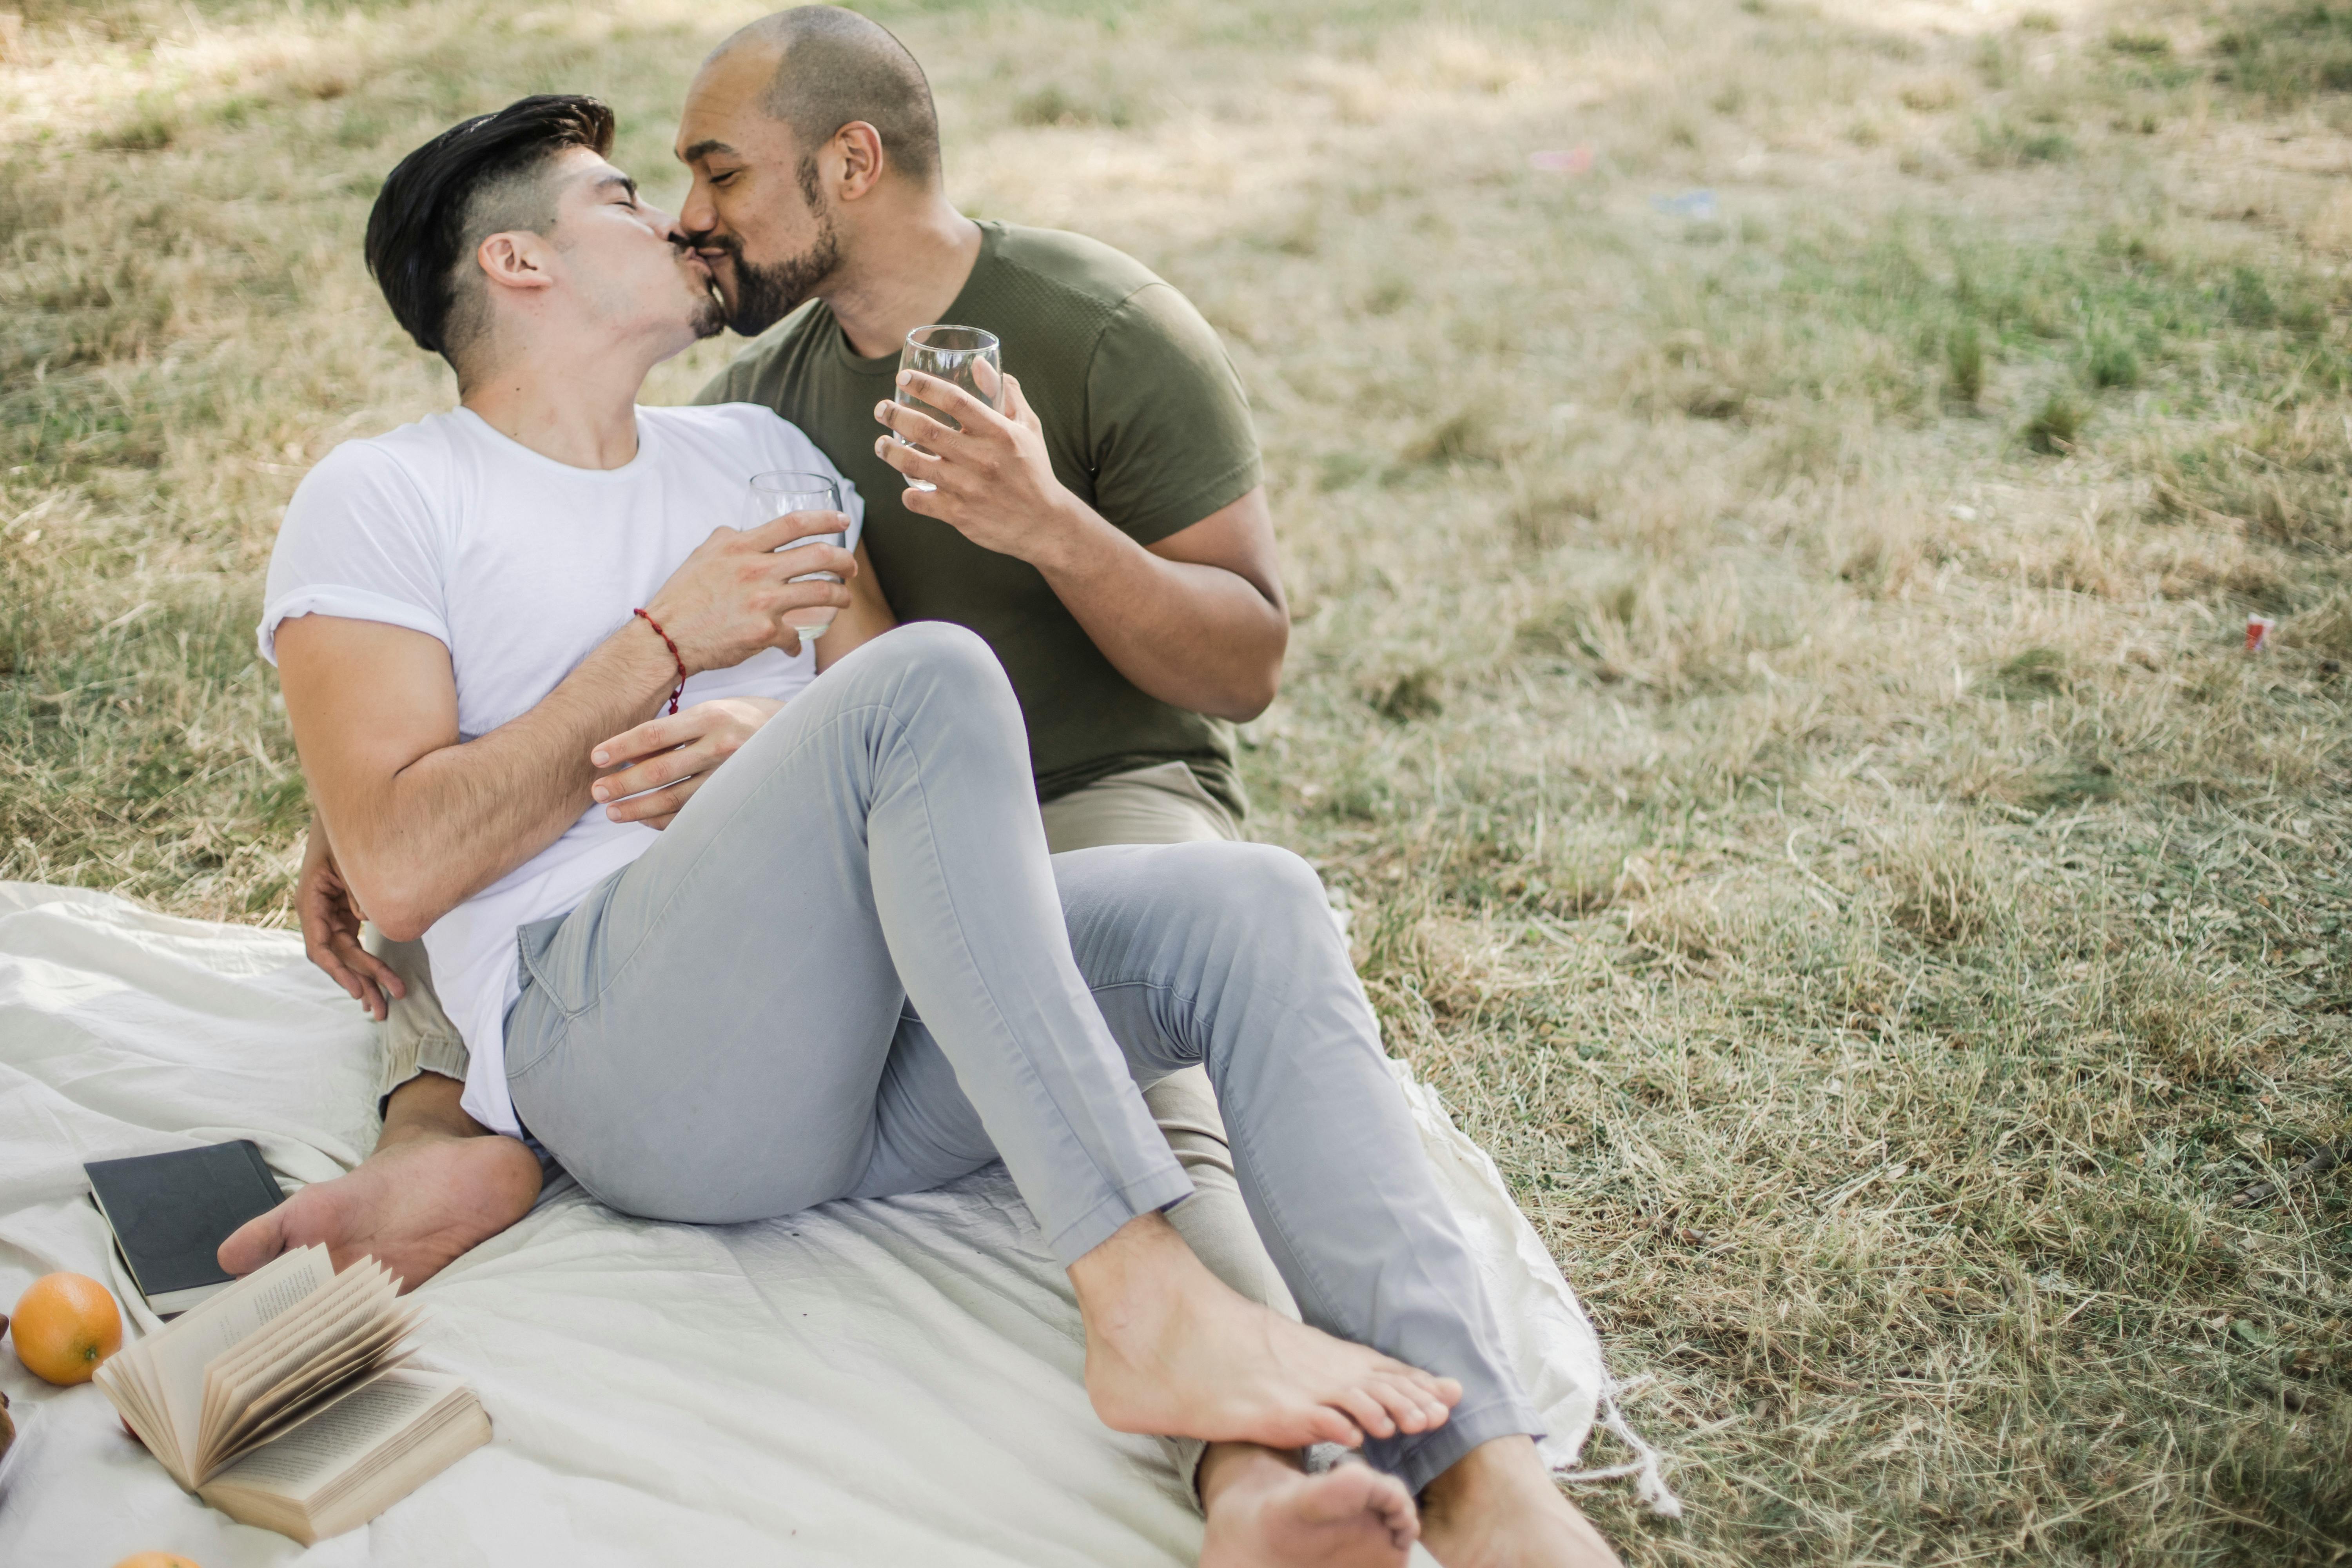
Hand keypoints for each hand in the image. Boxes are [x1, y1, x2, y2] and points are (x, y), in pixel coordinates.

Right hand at [295, 820, 406, 1019]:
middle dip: (360, 983)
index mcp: (310, 902)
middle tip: (383, 1011)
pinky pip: (354, 942)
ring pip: (347, 953)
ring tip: (390, 1001)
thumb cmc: (345, 833)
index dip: (339, 972)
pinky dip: (367, 960)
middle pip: (337, 957)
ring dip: (367, 977)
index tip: (358, 991)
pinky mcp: (344, 912)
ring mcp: (330, 913)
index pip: (319, 947)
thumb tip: (368, 919)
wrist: (347, 811)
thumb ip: (357, 890)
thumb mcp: (348, 859)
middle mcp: (317, 912)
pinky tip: (380, 979)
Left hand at [589, 697, 781, 828]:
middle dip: (622, 783)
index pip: (653, 734)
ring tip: (612, 813)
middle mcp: (722, 745)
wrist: (807, 737)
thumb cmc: (751, 720)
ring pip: (674, 798)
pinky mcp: (738, 798)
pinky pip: (693, 815)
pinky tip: (645, 820)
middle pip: (659, 770)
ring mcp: (731, 776)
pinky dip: (665, 820)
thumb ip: (682, 727)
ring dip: (638, 808)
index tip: (595, 758)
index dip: (620, 747)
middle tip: (597, 792)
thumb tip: (634, 750)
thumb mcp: (719, 709)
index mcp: (712, 715)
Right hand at [641, 517, 857, 673]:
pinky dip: (797, 643)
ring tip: (844, 600)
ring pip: (821, 592)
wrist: (665, 639)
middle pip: (819, 556)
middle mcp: (755, 570)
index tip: (843, 520)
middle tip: (851, 568)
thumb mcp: (703, 555)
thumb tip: (747, 532)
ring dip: (841, 597)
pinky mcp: (765, 632)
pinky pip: (796, 636)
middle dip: (844, 561)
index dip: (825, 519)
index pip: (793, 524)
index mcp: (740, 547)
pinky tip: (794, 647)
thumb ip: (730, 540)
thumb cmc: (682, 598)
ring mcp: (763, 601)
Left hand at [872, 369, 1083, 564]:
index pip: (955, 400)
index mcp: (999, 433)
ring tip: (881, 443)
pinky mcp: (959, 514)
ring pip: (914, 465)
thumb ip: (1006, 395)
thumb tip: (980, 364)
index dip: (925, 386)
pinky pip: (919, 501)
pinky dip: (908, 495)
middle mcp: (981, 459)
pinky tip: (907, 487)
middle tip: (882, 408)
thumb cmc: (1034, 471)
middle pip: (926, 430)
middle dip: (896, 415)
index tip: (904, 377)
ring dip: (890, 452)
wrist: (1045, 525)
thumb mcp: (1028, 428)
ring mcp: (968, 488)